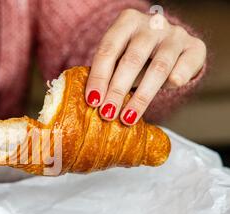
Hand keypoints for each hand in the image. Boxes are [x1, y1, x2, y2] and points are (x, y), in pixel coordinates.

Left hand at [85, 8, 205, 124]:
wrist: (170, 45)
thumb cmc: (135, 56)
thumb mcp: (118, 58)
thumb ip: (107, 73)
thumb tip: (92, 101)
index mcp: (127, 22)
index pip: (108, 50)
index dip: (99, 76)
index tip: (92, 101)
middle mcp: (151, 24)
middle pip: (132, 59)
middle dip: (117, 90)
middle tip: (107, 113)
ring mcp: (175, 34)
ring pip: (159, 67)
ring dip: (141, 96)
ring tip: (128, 117)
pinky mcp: (195, 47)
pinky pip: (184, 68)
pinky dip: (175, 81)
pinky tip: (167, 91)